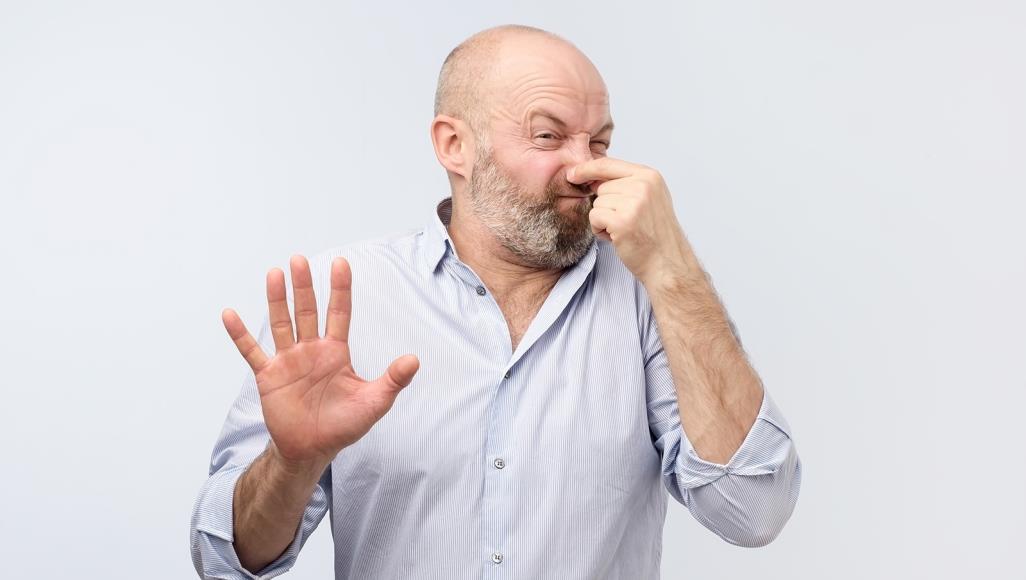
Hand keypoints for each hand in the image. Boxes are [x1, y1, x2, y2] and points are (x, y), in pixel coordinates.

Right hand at [222, 255, 419, 467]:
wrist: (313, 450)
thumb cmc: (344, 425)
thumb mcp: (374, 402)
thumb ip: (393, 380)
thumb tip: (415, 360)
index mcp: (336, 352)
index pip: (339, 313)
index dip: (340, 289)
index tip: (341, 263)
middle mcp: (311, 350)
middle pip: (307, 311)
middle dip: (304, 286)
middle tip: (299, 259)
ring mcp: (288, 361)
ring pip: (281, 323)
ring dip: (277, 299)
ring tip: (275, 273)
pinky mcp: (268, 376)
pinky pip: (252, 351)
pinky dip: (240, 334)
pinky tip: (230, 314)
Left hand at [568, 157, 694, 284]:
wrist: (667, 262)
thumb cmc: (656, 234)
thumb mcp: (648, 198)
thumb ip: (626, 184)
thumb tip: (592, 178)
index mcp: (650, 176)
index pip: (608, 164)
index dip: (587, 169)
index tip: (573, 174)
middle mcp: (643, 185)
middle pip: (601, 187)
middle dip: (606, 206)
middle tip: (626, 221)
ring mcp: (633, 202)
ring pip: (597, 203)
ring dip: (604, 220)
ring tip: (624, 230)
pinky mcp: (622, 221)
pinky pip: (594, 217)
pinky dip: (600, 230)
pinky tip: (617, 237)